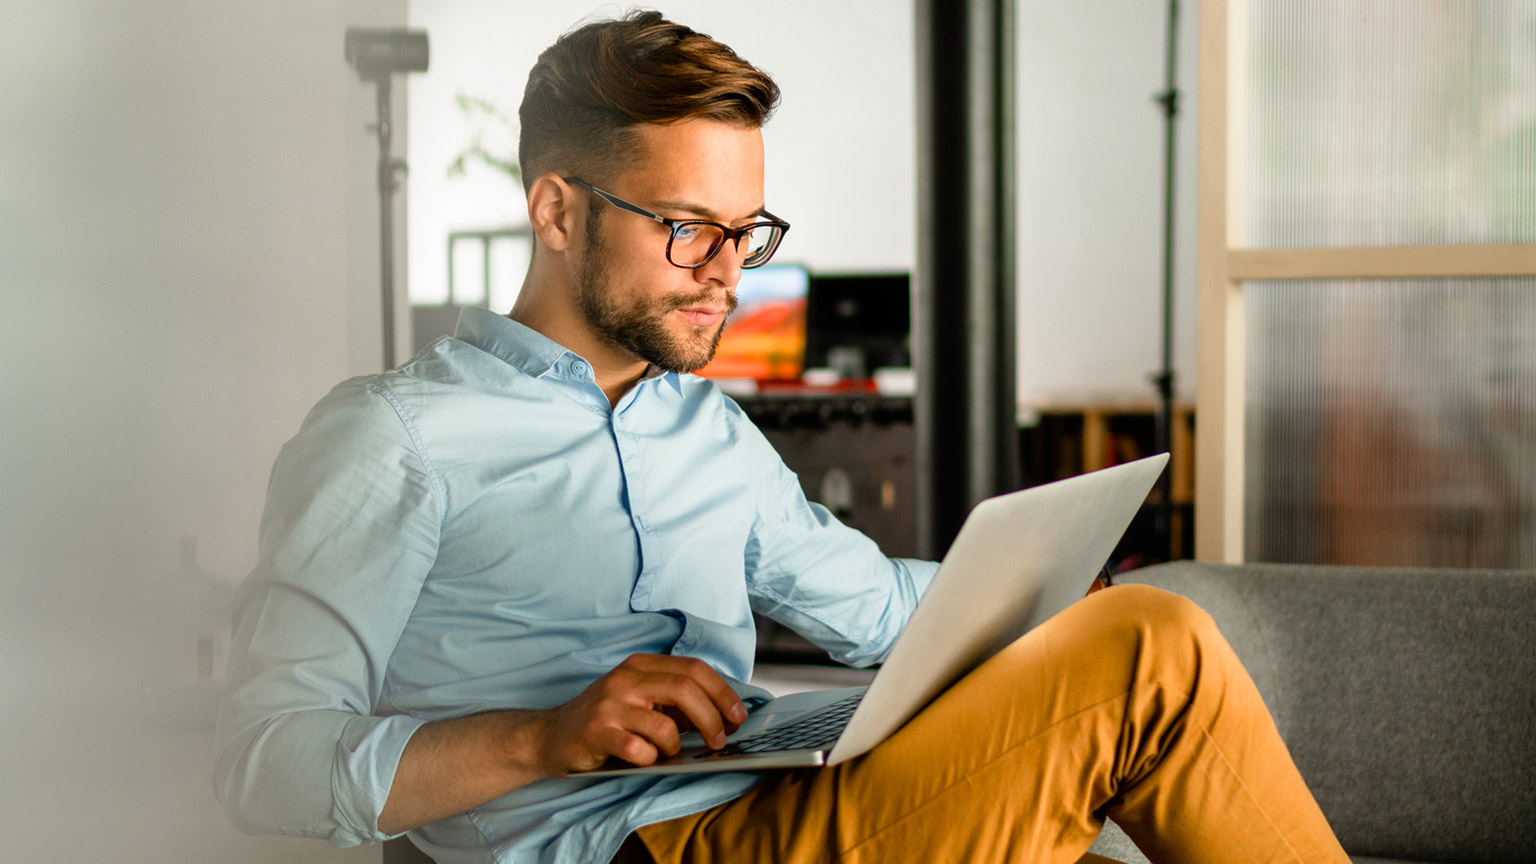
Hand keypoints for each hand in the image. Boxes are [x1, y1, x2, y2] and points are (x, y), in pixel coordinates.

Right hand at [533, 654, 749, 773]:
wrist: (552, 736)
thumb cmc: (606, 719)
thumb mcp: (643, 700)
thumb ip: (677, 702)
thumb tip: (723, 716)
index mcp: (642, 665)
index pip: (695, 669)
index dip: (723, 693)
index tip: (738, 716)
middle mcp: (626, 678)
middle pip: (685, 690)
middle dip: (711, 719)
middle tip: (720, 741)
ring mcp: (609, 704)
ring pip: (664, 725)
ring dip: (675, 745)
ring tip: (666, 752)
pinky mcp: (595, 732)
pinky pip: (638, 749)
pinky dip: (649, 759)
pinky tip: (642, 758)